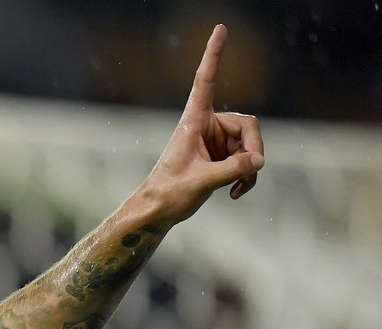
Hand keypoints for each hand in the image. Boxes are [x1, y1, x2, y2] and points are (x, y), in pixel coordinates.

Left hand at [143, 24, 264, 223]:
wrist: (157, 211)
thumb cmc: (168, 194)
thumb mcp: (201, 182)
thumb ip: (233, 170)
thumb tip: (260, 160)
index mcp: (193, 120)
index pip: (206, 81)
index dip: (214, 55)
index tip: (221, 27)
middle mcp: (206, 125)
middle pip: (249, 125)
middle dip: (253, 149)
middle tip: (250, 172)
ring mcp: (216, 140)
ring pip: (251, 144)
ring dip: (250, 168)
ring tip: (235, 190)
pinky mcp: (222, 155)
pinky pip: (247, 159)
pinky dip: (247, 176)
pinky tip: (235, 194)